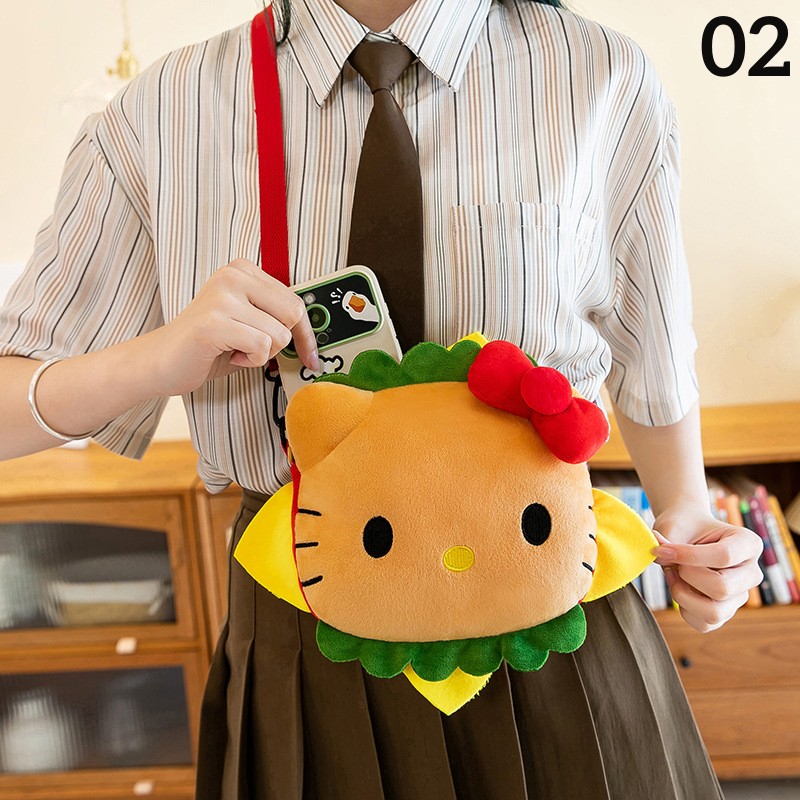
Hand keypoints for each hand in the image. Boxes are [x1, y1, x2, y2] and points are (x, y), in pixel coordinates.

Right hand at [148, 259, 319, 395]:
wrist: (163, 360)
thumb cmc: (210, 344)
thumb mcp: (248, 321)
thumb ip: (275, 317)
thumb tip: (313, 336)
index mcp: (242, 270)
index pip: (295, 301)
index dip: (306, 334)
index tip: (310, 356)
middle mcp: (233, 276)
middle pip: (293, 314)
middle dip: (281, 342)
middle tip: (254, 348)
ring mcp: (222, 297)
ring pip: (279, 334)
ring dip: (262, 353)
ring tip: (235, 348)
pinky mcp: (215, 322)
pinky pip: (262, 346)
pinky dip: (251, 360)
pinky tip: (229, 354)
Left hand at [650, 508, 763, 632]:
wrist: (687, 533)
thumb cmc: (684, 527)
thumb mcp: (674, 526)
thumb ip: (667, 541)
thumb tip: (659, 558)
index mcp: (748, 544)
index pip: (724, 556)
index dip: (688, 555)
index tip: (662, 549)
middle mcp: (751, 572)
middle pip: (722, 588)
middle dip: (687, 576)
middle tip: (674, 563)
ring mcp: (740, 595)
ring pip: (714, 612)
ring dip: (684, 595)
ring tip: (674, 576)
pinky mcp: (726, 611)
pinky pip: (704, 624)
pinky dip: (684, 609)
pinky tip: (679, 587)